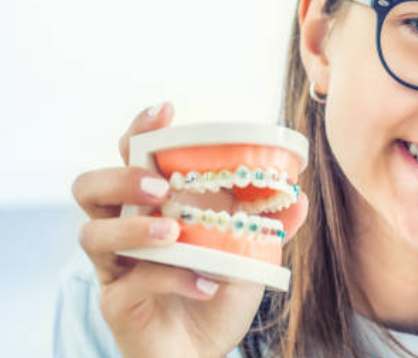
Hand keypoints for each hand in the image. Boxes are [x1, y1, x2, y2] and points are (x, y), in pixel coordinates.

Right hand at [71, 103, 279, 357]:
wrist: (204, 352)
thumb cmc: (217, 292)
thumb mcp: (248, 254)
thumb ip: (268, 224)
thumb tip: (299, 196)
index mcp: (152, 207)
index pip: (130, 157)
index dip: (140, 131)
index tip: (166, 112)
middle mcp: (124, 231)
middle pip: (89, 188)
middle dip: (121, 178)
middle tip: (160, 187)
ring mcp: (115, 268)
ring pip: (92, 234)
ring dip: (134, 228)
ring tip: (175, 233)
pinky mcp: (117, 303)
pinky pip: (131, 283)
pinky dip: (172, 278)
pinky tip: (207, 283)